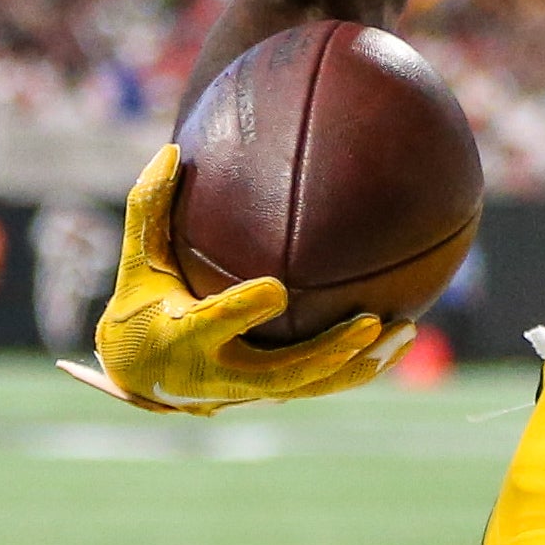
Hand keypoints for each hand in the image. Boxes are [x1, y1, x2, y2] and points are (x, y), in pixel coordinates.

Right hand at [57, 145, 404, 413]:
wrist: (143, 375)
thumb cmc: (143, 304)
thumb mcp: (140, 261)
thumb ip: (149, 209)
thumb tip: (170, 150)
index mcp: (182, 338)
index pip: (213, 324)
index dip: (242, 312)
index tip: (276, 290)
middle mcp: (219, 374)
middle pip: (280, 373)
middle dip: (326, 353)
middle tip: (368, 322)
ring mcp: (250, 391)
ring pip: (312, 386)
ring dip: (360, 364)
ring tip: (405, 331)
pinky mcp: (274, 394)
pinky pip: (323, 385)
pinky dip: (363, 366)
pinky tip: (404, 337)